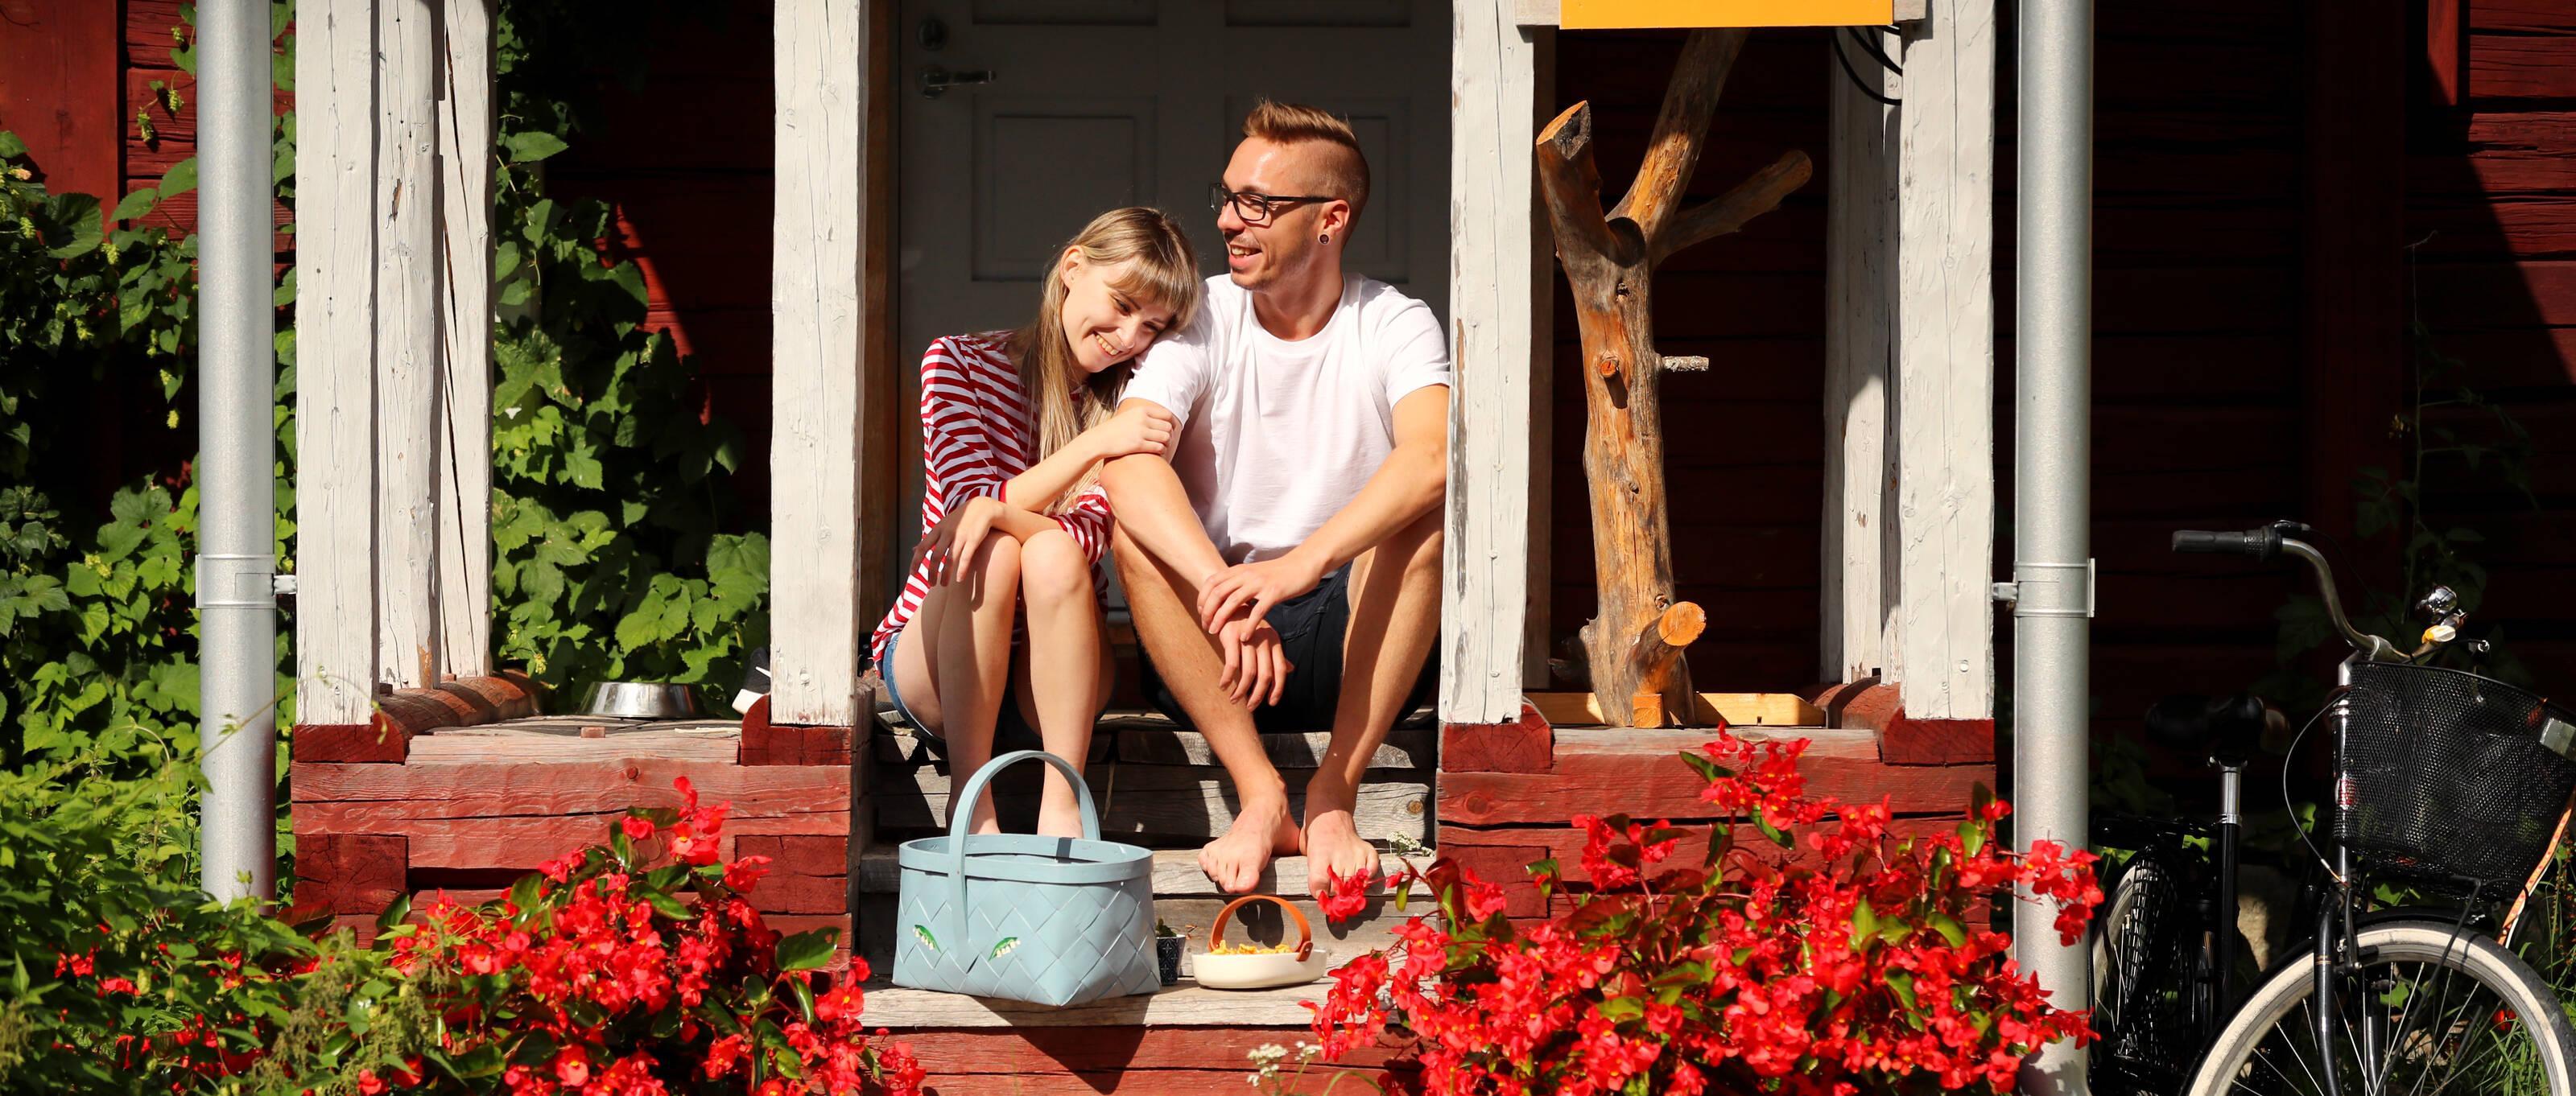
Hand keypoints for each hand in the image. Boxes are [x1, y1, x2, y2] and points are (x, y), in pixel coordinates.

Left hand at [911, 494, 1003, 586]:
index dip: (915, 562)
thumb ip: (929, 538)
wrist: (984, 507)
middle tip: (931, 585)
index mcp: (938, 529)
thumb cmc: (961, 519)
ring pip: (950, 559)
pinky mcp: (974, 538)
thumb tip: (913, 550)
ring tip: (943, 584)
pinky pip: (966, 557)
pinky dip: (961, 569)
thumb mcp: (943, 525)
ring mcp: (961, 535)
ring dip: (945, 574)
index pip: (922, 547)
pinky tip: (959, 579)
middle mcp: (948, 532)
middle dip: (931, 572)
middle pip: (936, 556)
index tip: (912, 575)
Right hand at [1084, 404, 1176, 459]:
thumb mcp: (1129, 416)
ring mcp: (1141, 432)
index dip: (1172, 423)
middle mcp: (1143, 419)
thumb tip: (1161, 419)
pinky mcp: (1138, 444)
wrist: (1099, 440)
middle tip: (1167, 440)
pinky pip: (1159, 447)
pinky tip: (1159, 452)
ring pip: (1165, 437)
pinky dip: (1162, 451)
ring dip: (1167, 444)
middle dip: (1170, 435)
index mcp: (1141, 410)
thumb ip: (1144, 415)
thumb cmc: (1115, 429)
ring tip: (1163, 447)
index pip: (1167, 414)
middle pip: (1168, 427)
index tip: (1171, 429)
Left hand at [1197, 552, 1327, 634]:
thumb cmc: (1278, 573)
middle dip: (1208, 612)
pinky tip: (1244, 638)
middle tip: (1206, 627)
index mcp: (1240, 570)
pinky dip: (1248, 626)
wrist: (1303, 565)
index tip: (1201, 614)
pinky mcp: (1274, 593)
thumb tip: (1223, 595)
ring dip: (1221, 619)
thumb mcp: (1254, 573)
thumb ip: (1239, 581)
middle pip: (1218, 593)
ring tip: (1216, 633)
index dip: (1202, 598)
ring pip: (1233, 601)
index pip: (1212, 582)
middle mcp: (1247, 575)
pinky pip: (1257, 611)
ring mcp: (1260, 583)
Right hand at [1216, 617, 1290, 708]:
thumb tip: (1290, 670)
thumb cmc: (1249, 626)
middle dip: (1257, 695)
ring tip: (1234, 699)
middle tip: (1250, 707)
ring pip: (1248, 673)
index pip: (1280, 670)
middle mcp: (1264, 641)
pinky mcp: (1232, 637)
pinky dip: (1227, 678)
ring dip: (1241, 690)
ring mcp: (1248, 639)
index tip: (1271, 703)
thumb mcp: (1265, 638)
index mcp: (1274, 642)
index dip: (1277, 689)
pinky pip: (1232, 664)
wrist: (1229, 604)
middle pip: (1265, 676)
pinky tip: (1223, 686)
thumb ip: (1277, 655)